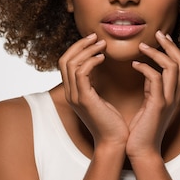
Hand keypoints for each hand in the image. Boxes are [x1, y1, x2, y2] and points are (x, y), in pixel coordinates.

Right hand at [59, 33, 128, 148]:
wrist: (115, 142)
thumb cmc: (112, 122)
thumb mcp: (100, 98)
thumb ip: (94, 83)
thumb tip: (97, 65)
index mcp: (72, 92)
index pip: (66, 63)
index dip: (77, 48)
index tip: (94, 40)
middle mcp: (69, 93)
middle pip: (64, 60)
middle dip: (79, 45)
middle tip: (96, 36)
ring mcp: (75, 96)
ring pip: (71, 64)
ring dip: (87, 50)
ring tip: (102, 44)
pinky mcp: (84, 99)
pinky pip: (81, 73)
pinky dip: (91, 61)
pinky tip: (103, 58)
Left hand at [126, 31, 179, 160]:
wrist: (141, 151)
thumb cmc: (142, 129)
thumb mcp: (149, 103)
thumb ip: (152, 88)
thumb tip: (148, 71)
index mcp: (173, 93)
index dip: (173, 49)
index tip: (161, 37)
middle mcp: (174, 95)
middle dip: (170, 45)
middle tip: (157, 33)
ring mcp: (168, 100)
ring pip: (172, 67)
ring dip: (157, 53)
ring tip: (142, 46)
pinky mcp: (158, 105)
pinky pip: (155, 79)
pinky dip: (145, 68)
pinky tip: (134, 64)